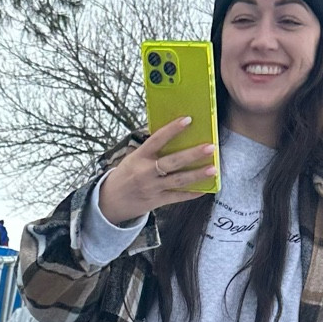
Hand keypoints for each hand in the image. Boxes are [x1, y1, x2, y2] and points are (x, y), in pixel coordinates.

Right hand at [98, 115, 217, 224]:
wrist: (109, 202)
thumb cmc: (125, 175)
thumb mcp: (132, 159)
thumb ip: (151, 150)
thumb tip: (173, 135)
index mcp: (139, 156)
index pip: (157, 139)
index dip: (173, 129)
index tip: (188, 120)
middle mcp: (146, 172)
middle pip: (172, 161)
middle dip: (193, 154)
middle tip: (210, 147)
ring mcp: (152, 188)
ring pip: (178, 180)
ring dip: (197, 174)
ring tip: (213, 168)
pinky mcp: (156, 201)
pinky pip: (177, 197)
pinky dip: (191, 194)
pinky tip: (205, 189)